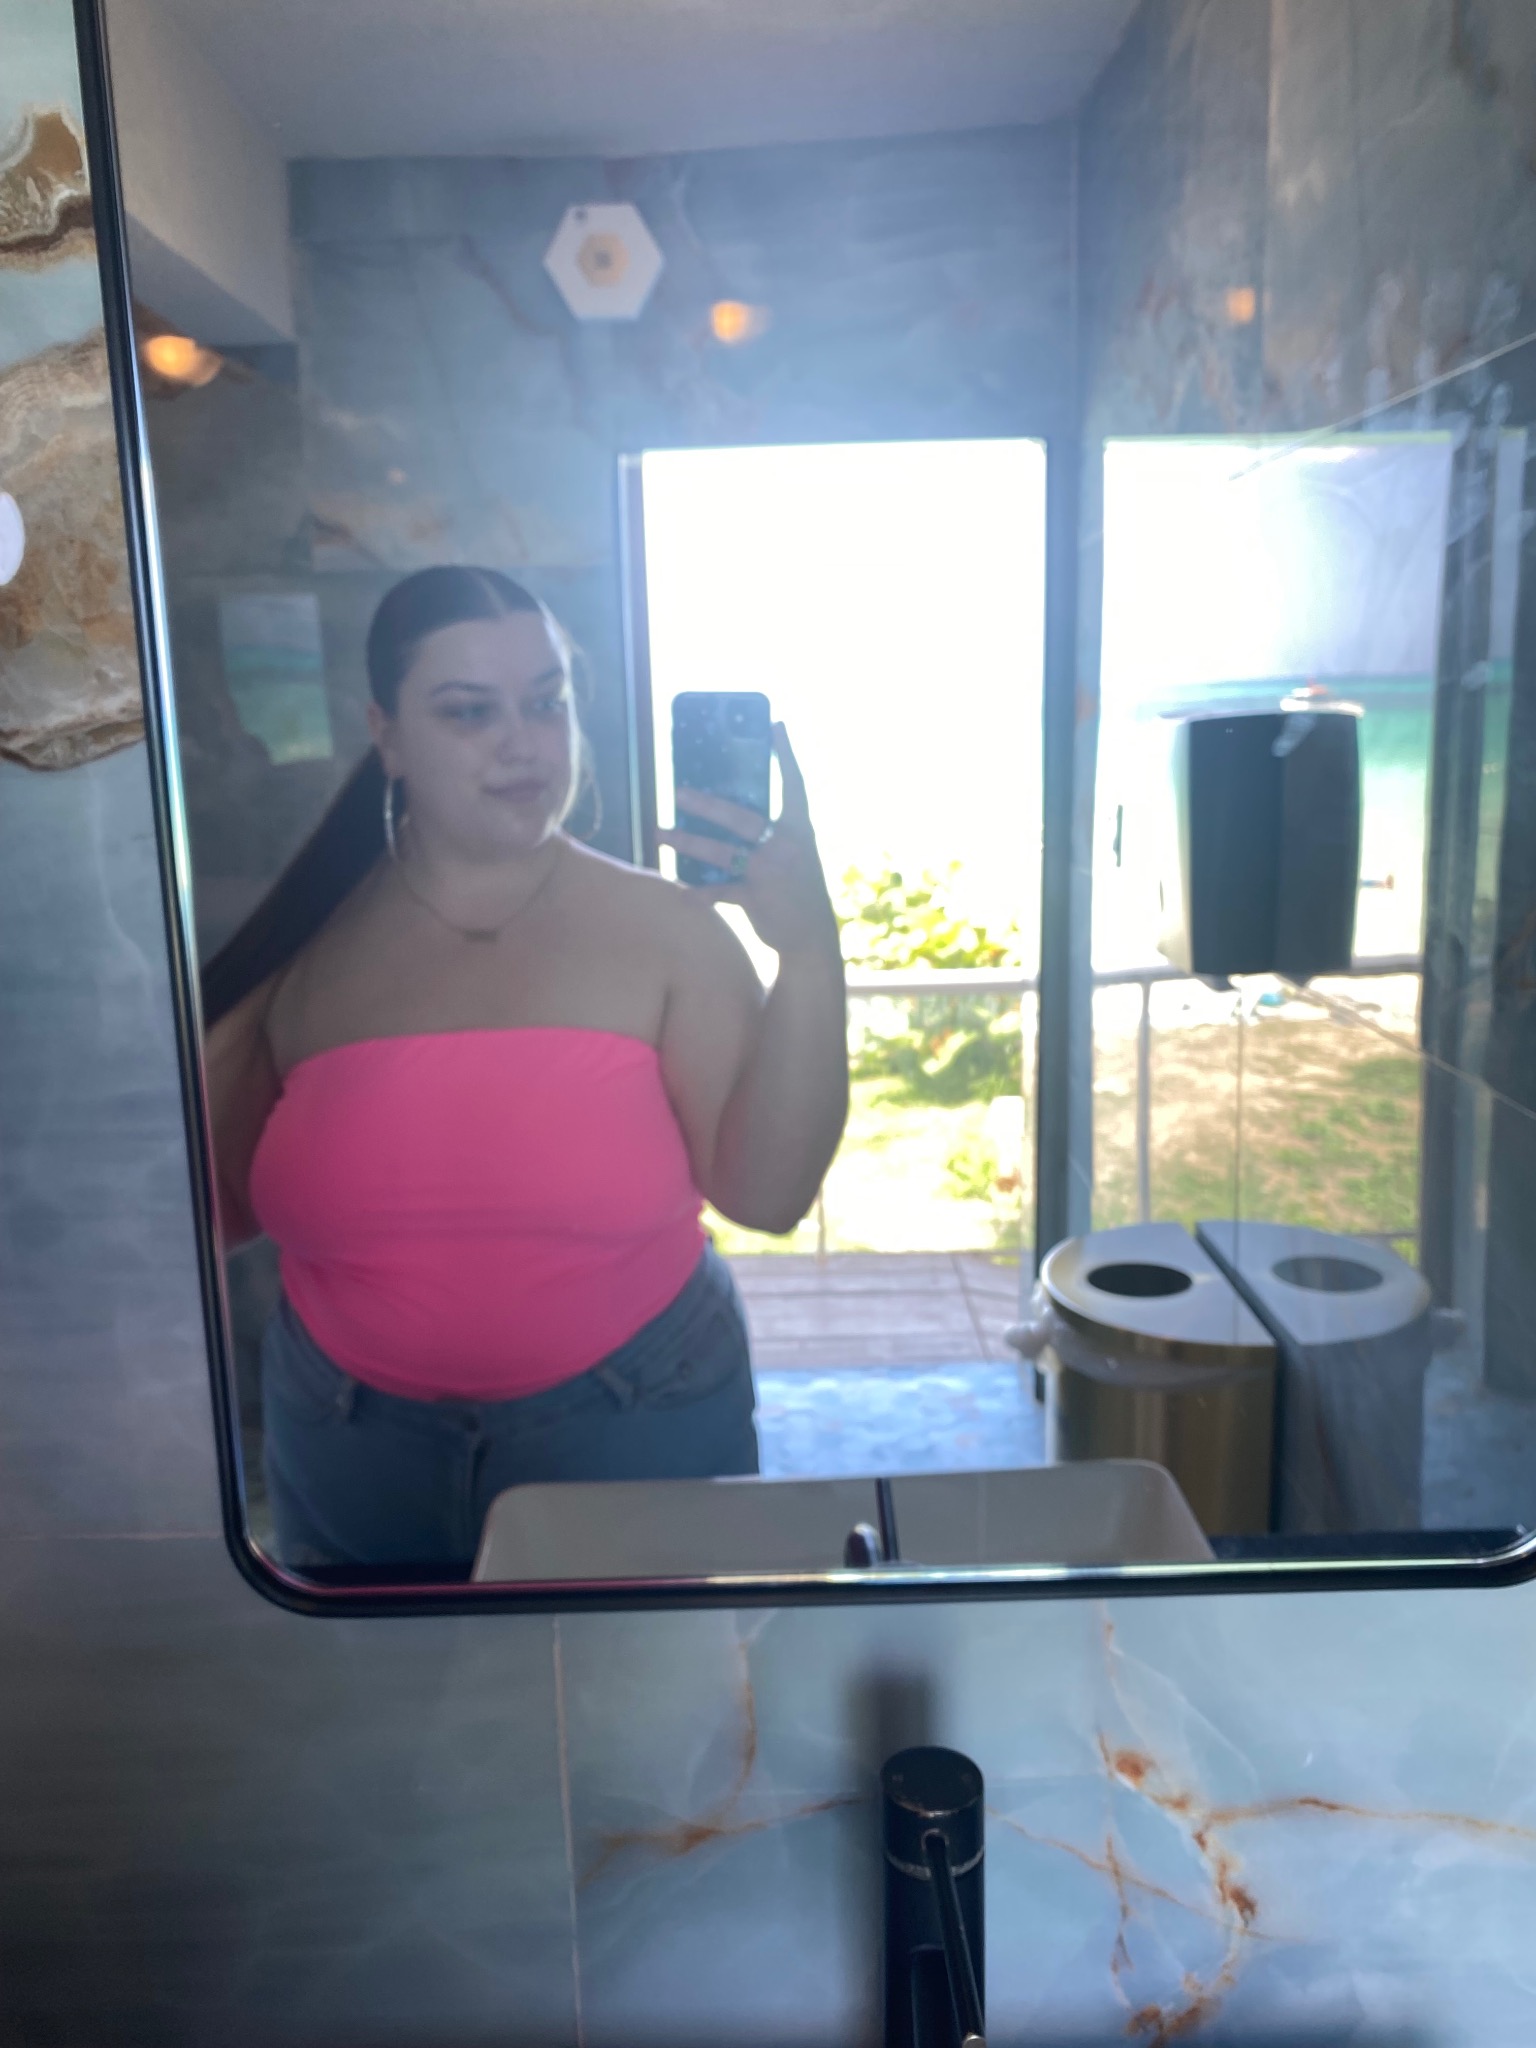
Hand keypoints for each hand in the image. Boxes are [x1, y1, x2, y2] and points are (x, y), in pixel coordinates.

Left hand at [659, 723, 840, 959]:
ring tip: (659, 834)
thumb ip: (772, 834)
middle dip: (705, 804)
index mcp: (799, 830)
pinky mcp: (757, 898)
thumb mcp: (797, 855)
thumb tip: (731, 812)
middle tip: (677, 792)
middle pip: (740, 817)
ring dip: (686, 842)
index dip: (786, 755)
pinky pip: (721, 891)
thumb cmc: (798, 890)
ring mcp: (771, 872)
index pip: (794, 785)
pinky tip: (682, 893)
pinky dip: (700, 893)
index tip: (776, 725)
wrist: (812, 936)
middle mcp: (786, 846)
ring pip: (721, 852)